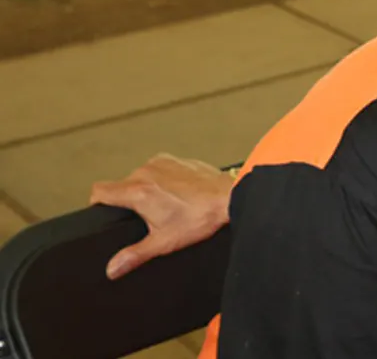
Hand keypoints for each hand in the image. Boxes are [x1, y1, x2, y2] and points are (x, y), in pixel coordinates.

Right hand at [89, 154, 233, 278]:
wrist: (229, 198)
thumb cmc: (201, 217)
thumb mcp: (163, 242)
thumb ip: (134, 255)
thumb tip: (113, 268)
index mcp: (138, 191)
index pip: (100, 190)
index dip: (97, 203)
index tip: (102, 211)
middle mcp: (147, 172)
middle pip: (122, 184)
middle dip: (128, 200)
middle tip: (145, 216)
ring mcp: (162, 163)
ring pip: (141, 175)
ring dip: (146, 188)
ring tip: (165, 205)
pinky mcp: (177, 159)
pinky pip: (160, 168)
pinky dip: (163, 179)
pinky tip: (177, 192)